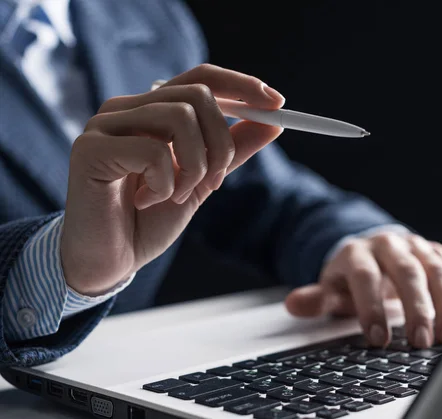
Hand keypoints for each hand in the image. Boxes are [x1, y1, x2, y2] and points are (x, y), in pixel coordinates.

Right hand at [61, 64, 284, 294]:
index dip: (242, 85)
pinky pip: (153, 152)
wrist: (110, 260)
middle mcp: (126, 108)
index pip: (202, 78)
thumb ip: (232, 151)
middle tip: (216, 181)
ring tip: (177, 196)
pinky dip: (165, 184)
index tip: (277, 104)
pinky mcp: (89, 149)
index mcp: (152, 110)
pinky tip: (147, 201)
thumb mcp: (202, 181)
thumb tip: (273, 123)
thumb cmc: (149, 219)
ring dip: (195, 166)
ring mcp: (104, 124)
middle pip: (198, 94)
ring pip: (179, 118)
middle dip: (222, 144)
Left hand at [285, 233, 441, 347]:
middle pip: (406, 272)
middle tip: (421, 341)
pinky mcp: (435, 253)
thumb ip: (316, 298)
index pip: (365, 277)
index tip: (378, 339)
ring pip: (434, 270)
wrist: (372, 251)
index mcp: (357, 252)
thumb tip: (294, 304)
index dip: (371, 307)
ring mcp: (414, 246)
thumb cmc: (351, 278)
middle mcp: (388, 245)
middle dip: (416, 307)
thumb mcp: (331, 287)